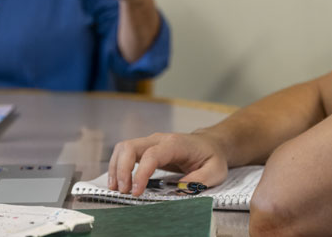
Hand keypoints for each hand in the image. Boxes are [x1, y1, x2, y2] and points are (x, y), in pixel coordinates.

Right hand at [108, 131, 229, 196]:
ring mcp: (150, 142)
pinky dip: (118, 166)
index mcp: (176, 144)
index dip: (141, 173)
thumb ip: (200, 179)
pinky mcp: (146, 148)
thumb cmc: (212, 157)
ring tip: (117, 188)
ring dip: (116, 168)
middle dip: (121, 169)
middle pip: (130, 146)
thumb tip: (180, 188)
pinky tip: (118, 182)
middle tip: (123, 191)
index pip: (152, 155)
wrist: (210, 144)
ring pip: (123, 148)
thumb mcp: (215, 170)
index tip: (137, 192)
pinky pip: (125, 153)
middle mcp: (159, 139)